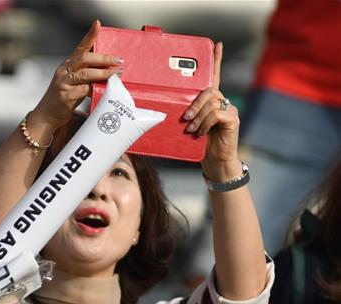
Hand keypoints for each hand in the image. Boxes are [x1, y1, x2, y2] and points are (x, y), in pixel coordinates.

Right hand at [32, 20, 122, 128]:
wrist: (46, 115)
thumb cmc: (63, 98)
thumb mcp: (73, 82)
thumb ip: (87, 74)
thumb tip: (109, 70)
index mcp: (67, 65)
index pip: (80, 47)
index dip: (89, 35)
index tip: (98, 24)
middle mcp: (64, 71)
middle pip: (85, 59)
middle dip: (103, 58)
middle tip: (118, 60)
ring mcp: (63, 83)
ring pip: (86, 74)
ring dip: (103, 73)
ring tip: (115, 74)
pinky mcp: (66, 96)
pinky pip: (85, 90)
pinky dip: (96, 89)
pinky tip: (104, 90)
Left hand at [182, 43, 242, 178]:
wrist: (215, 161)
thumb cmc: (200, 144)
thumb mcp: (190, 126)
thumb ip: (186, 115)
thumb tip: (168, 110)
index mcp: (212, 101)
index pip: (215, 77)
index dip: (216, 60)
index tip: (216, 44)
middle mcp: (223, 101)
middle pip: (209, 91)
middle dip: (195, 104)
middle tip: (185, 118)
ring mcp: (230, 109)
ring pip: (212, 103)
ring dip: (198, 117)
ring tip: (191, 129)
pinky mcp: (233, 119)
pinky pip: (217, 114)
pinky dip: (205, 123)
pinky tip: (200, 133)